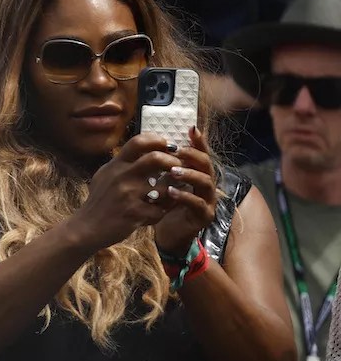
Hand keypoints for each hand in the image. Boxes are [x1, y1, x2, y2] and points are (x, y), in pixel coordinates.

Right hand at [67, 133, 181, 253]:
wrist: (86, 228)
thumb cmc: (99, 202)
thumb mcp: (105, 176)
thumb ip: (122, 164)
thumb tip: (143, 149)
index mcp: (115, 165)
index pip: (138, 142)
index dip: (157, 140)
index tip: (168, 146)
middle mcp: (121, 177)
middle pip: (155, 158)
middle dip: (173, 161)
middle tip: (179, 167)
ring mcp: (128, 195)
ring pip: (164, 188)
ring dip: (172, 192)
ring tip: (171, 195)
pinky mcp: (134, 213)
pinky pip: (160, 210)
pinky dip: (160, 213)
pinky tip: (154, 214)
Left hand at [152, 127, 216, 254]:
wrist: (166, 232)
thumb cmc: (163, 203)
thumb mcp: (162, 181)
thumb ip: (163, 164)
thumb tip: (152, 142)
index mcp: (197, 173)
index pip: (200, 153)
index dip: (198, 141)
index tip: (191, 129)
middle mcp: (206, 184)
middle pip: (207, 164)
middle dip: (193, 155)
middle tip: (178, 151)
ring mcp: (208, 200)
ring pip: (206, 182)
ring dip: (190, 174)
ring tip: (173, 170)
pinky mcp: (204, 216)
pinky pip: (197, 203)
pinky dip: (184, 196)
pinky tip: (171, 192)